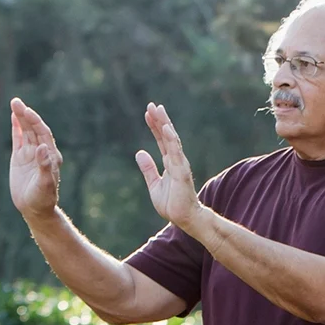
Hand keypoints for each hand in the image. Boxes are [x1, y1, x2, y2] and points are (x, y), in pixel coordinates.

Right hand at [8, 98, 61, 223]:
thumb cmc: (43, 198)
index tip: (26, 111)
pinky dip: (16, 127)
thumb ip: (45, 167)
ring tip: (14, 103)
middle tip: (16, 101)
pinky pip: (18, 139)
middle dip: (26, 115)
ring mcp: (30, 153)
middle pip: (33, 129)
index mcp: (50, 156)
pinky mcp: (20, 158)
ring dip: (20, 118)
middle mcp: (41, 152)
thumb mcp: (45, 184)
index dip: (35, 122)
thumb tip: (42, 149)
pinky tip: (13, 116)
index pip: (43, 134)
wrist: (35, 208)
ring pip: (25, 131)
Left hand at [134, 103, 202, 229]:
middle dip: (160, 120)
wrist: (184, 219)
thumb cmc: (172, 204)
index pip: (161, 140)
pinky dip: (173, 141)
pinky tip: (167, 129)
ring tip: (159, 111)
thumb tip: (139, 152)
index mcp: (169, 163)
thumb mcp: (154, 184)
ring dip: (165, 125)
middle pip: (167, 136)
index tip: (148, 112)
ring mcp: (180, 165)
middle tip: (153, 105)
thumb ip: (148, 168)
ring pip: (173, 141)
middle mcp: (175, 160)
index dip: (154, 126)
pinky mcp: (182, 173)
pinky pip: (177, 154)